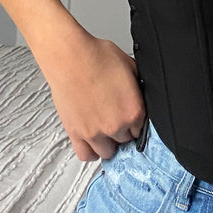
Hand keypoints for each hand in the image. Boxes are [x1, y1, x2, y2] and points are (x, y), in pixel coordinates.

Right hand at [41, 35, 146, 162]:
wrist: (70, 57)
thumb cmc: (96, 56)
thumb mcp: (131, 66)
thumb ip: (139, 88)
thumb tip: (141, 95)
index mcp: (134, 110)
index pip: (142, 130)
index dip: (136, 123)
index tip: (130, 117)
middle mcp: (116, 125)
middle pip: (126, 141)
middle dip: (123, 131)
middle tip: (115, 118)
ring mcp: (95, 132)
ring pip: (108, 152)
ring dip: (108, 143)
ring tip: (104, 129)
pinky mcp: (76, 133)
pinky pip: (86, 155)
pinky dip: (91, 151)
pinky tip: (93, 141)